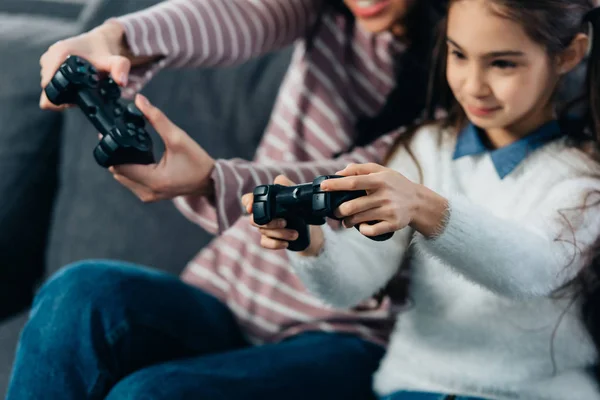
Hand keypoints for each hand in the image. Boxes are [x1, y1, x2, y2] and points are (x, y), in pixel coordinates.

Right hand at [39, 21, 154, 109]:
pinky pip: (49, 81)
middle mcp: (50, 56)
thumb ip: (120, 69)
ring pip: (49, 85)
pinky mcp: (49, 64)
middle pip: (48, 87)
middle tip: (81, 94)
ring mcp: (47, 60)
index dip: (59, 97)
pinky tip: (74, 85)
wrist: (100, 42)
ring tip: (79, 89)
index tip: (73, 100)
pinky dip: (60, 86)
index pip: (48, 84)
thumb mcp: (116, 61)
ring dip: (62, 91)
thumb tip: (121, 82)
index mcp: (60, 53)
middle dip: (63, 96)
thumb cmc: (104, 53)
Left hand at [109, 94, 215, 202]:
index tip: (108, 133)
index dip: (111, 149)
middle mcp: (147, 192)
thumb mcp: (177, 137)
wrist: (210, 180)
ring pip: (123, 178)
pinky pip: (131, 182)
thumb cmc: (197, 161)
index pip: (119, 167)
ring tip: (128, 145)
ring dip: (123, 162)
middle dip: (116, 154)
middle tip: (118, 136)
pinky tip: (137, 157)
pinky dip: (131, 169)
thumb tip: (139, 100)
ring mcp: (148, 196)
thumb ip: (157, 119)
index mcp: (153, 180)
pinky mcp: (150, 195)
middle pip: (118, 172)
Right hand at [242, 175, 324, 256]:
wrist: (310, 228)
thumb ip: (286, 184)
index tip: (251, 207)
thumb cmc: (300, 207)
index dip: (248, 202)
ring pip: (263, 231)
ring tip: (295, 234)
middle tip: (285, 222)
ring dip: (280, 233)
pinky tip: (286, 243)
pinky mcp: (270, 239)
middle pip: (254, 220)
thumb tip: (278, 180)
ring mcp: (265, 228)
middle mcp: (262, 215)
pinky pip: (265, 243)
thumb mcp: (295, 194)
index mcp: (266, 202)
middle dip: (270, 223)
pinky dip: (275, 243)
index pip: (248, 199)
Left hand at [320, 163, 446, 237]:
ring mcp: (389, 211)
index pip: (353, 182)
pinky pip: (370, 231)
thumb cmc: (396, 184)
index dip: (336, 185)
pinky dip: (362, 230)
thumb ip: (360, 168)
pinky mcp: (393, 224)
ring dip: (347, 221)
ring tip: (347, 220)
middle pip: (352, 206)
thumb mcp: (382, 171)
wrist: (418, 202)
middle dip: (339, 210)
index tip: (322, 187)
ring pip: (358, 219)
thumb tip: (340, 172)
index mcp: (380, 180)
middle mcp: (384, 195)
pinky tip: (362, 226)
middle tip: (337, 211)